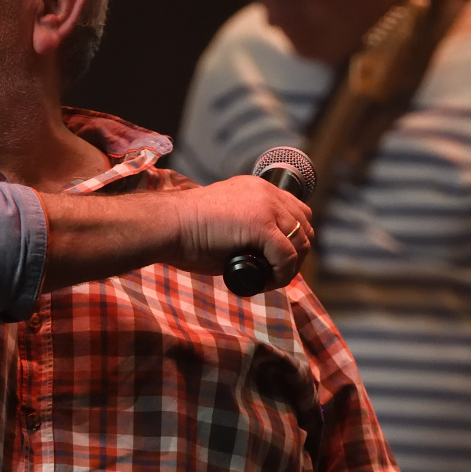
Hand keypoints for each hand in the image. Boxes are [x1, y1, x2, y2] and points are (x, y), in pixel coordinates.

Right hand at [167, 175, 311, 285]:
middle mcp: (266, 193)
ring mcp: (265, 207)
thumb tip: (265, 256)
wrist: (166, 227)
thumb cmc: (184, 232)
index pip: (296, 212)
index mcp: (257, 188)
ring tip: (265, 280)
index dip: (292, 241)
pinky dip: (280, 275)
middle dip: (295, 255)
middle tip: (272, 274)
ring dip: (288, 268)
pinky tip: (261, 282)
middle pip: (305, 227)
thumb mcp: (226, 224)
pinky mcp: (261, 225)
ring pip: (301, 244)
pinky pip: (287, 257)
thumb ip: (249, 231)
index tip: (274, 261)